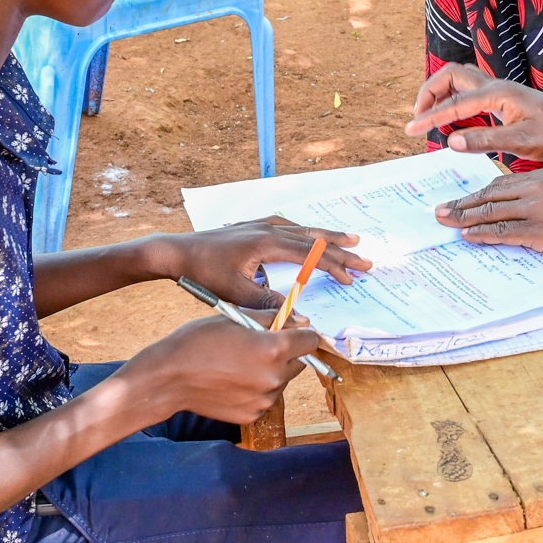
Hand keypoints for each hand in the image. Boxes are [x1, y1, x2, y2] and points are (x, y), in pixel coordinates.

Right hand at [120, 316, 323, 424]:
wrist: (169, 378)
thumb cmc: (198, 342)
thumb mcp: (235, 318)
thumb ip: (271, 319)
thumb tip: (300, 320)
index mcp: (272, 349)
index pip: (310, 340)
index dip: (301, 333)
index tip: (290, 331)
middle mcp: (274, 377)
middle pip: (299, 362)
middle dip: (286, 352)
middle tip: (258, 346)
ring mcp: (264, 400)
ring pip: (282, 381)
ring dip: (271, 371)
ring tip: (239, 364)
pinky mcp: (252, 415)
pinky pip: (265, 398)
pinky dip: (256, 389)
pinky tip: (232, 381)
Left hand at [151, 220, 367, 310]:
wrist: (177, 251)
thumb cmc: (204, 273)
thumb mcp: (235, 293)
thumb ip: (267, 304)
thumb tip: (297, 317)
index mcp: (268, 243)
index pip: (311, 254)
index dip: (334, 266)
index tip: (352, 278)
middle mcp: (268, 229)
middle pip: (313, 237)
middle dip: (341, 248)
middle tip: (365, 257)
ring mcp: (260, 225)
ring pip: (303, 229)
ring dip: (327, 236)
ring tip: (349, 239)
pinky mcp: (252, 227)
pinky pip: (288, 226)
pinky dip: (306, 231)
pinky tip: (308, 234)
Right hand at [407, 64, 542, 162]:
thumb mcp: (521, 142)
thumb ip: (484, 140)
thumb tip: (449, 141)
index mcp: (497, 93)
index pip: (453, 104)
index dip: (429, 118)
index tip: (410, 131)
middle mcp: (495, 85)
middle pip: (450, 75)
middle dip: (428, 92)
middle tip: (418, 118)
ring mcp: (499, 89)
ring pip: (459, 79)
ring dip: (439, 92)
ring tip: (429, 116)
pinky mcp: (503, 97)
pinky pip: (469, 89)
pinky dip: (453, 99)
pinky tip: (452, 119)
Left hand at [433, 168, 542, 268]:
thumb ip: (540, 198)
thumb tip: (516, 210)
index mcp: (541, 177)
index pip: (499, 183)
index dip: (476, 193)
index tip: (460, 199)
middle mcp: (534, 188)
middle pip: (488, 195)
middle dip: (462, 204)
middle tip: (440, 210)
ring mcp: (535, 208)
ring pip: (490, 212)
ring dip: (463, 218)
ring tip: (445, 223)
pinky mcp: (539, 230)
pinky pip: (502, 231)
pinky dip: (482, 233)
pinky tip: (468, 236)